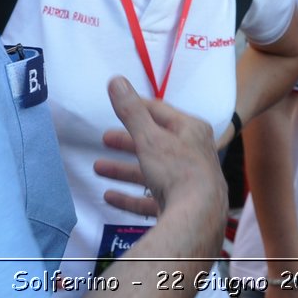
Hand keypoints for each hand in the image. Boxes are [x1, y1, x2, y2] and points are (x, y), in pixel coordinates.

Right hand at [95, 76, 226, 251]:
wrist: (199, 217)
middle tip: (105, 139)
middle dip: (128, 141)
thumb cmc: (177, 170)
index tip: (119, 104)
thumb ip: (131, 111)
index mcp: (191, 130)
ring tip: (98, 168)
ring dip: (123, 170)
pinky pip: (150, 199)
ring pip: (150, 171)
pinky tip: (109, 197)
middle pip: (155, 142)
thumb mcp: (150, 137)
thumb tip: (116, 80)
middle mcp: (192, 153)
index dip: (138, 106)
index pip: (161, 111)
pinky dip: (130, 197)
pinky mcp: (179, 206)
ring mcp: (186, 182)